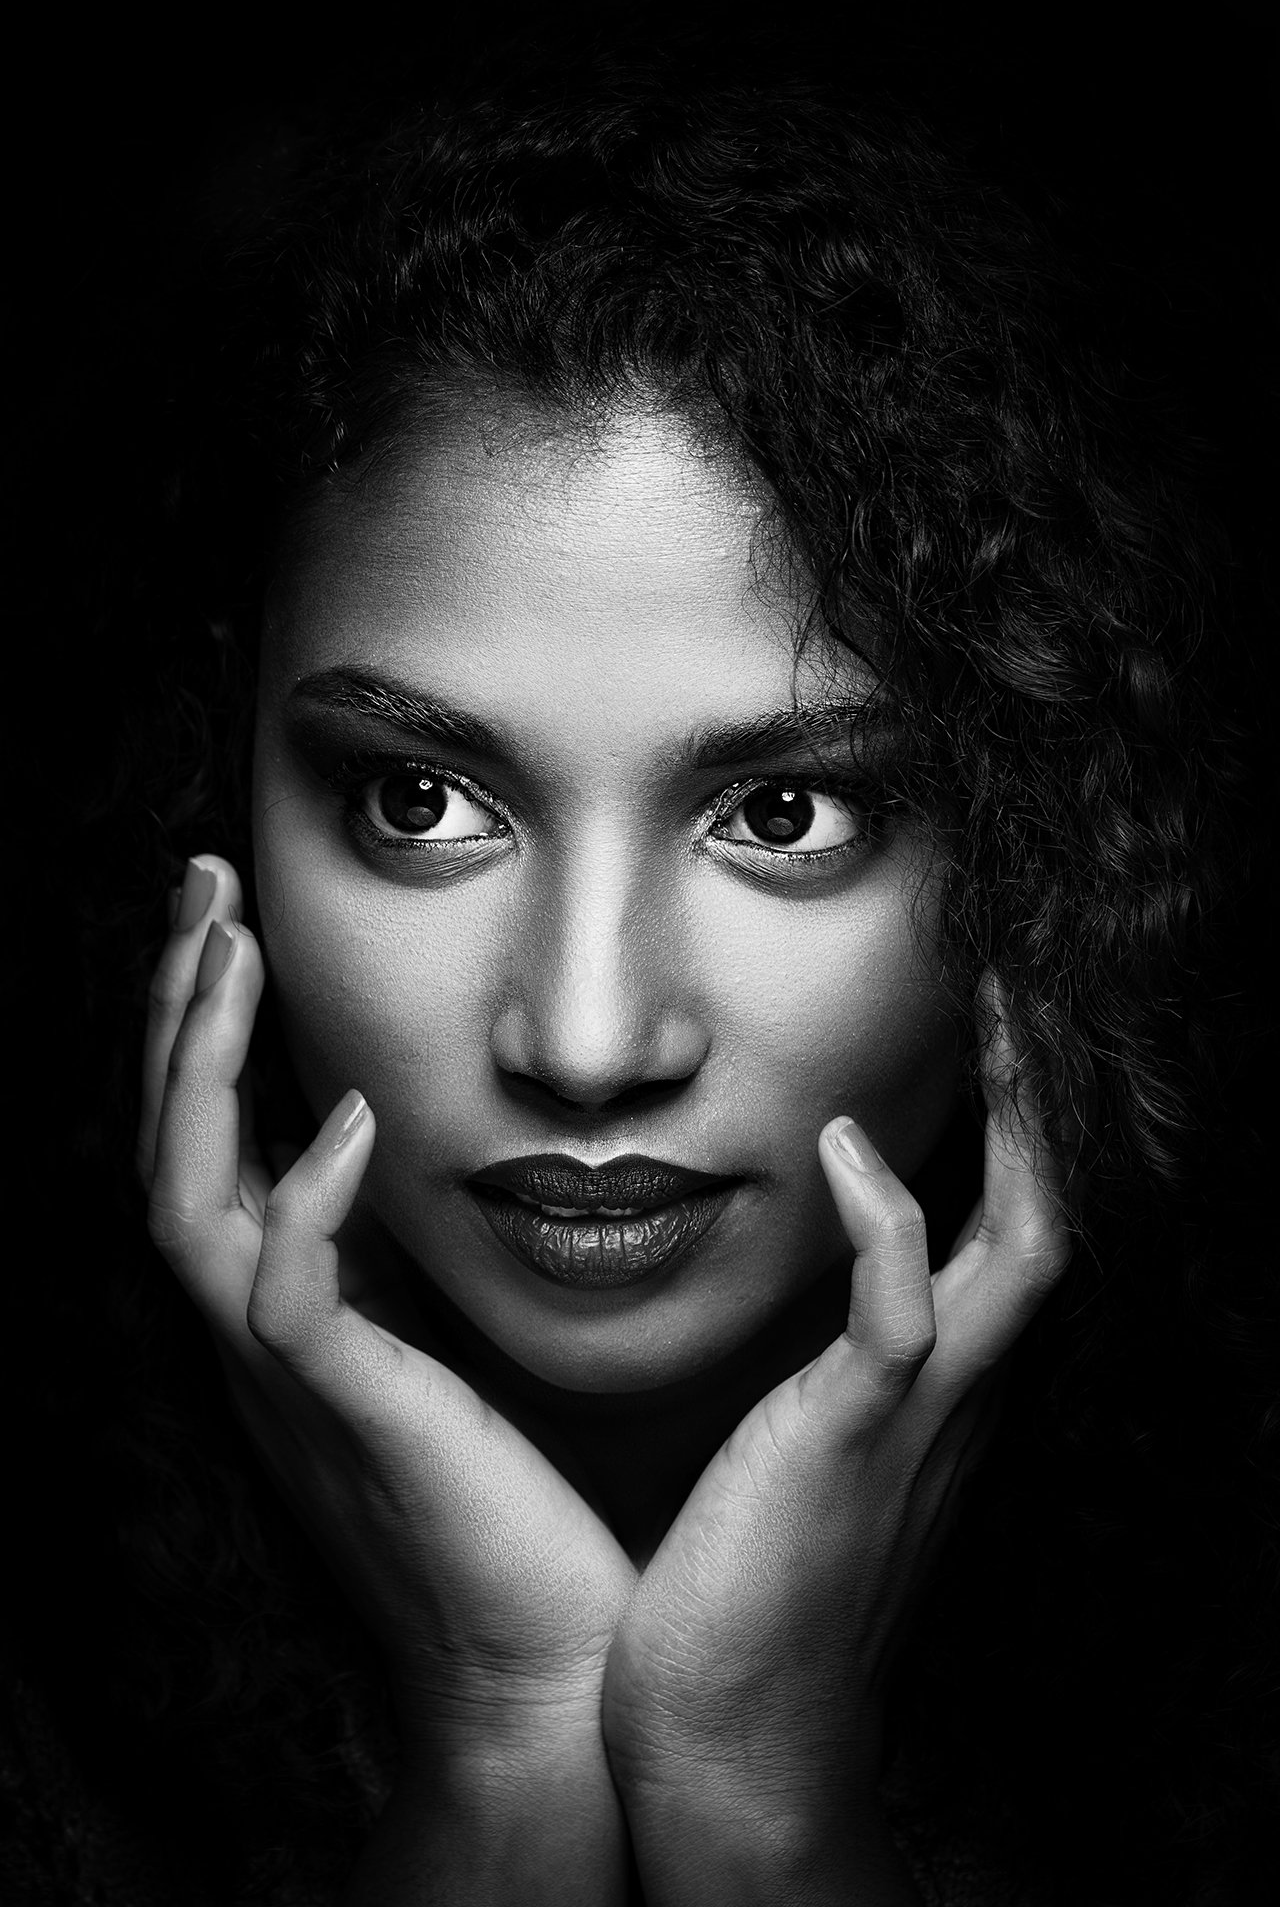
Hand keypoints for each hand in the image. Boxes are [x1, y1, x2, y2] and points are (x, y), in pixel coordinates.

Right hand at [140, 856, 636, 1899]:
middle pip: (167, 1148)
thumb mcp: (440, 1341)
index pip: (207, 1141)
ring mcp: (291, 1380)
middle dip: (178, 1011)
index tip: (231, 914)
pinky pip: (289, 1303)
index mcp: (284, 1312)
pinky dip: (303, 1205)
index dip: (203, 1026)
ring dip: (202, 1073)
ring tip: (231, 955)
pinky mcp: (351, 1418)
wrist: (545, 1658)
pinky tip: (344, 1120)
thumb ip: (406, 1256)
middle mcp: (261, 1336)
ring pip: (190, 1206)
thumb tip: (413, 1148)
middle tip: (201, 887)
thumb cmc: (508, 1497)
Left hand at [601, 990, 1069, 1902]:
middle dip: (1040, 1101)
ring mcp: (914, 1419)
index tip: (975, 1032)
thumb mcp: (796, 1456)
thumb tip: (782, 1299)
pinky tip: (849, 1148)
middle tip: (1011, 984)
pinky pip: (901, 1318)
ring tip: (993, 1009)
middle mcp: (953, 1396)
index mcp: (933, 1393)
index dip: (1008, 1130)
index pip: (998, 1233)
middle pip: (1042, 1217)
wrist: (732, 1746)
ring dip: (1015, 1127)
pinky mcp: (854, 1444)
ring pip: (1018, 1248)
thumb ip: (814, 1374)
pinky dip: (889, 1226)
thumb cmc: (741, 1596)